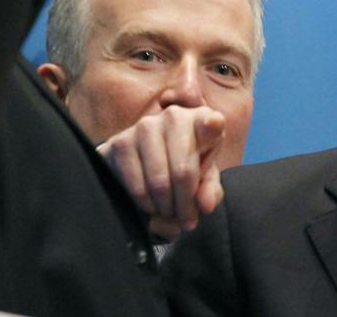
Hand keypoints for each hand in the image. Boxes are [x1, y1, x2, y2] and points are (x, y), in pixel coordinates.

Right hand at [97, 105, 225, 237]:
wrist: (143, 158)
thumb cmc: (183, 165)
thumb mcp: (203, 178)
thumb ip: (210, 191)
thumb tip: (205, 204)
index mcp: (201, 120)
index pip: (211, 122)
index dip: (212, 125)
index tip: (214, 124)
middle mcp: (173, 116)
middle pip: (183, 171)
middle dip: (185, 205)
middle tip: (185, 220)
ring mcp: (144, 126)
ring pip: (159, 182)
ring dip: (166, 208)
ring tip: (169, 212)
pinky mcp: (121, 143)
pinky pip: (137, 186)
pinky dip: (147, 205)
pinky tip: (151, 205)